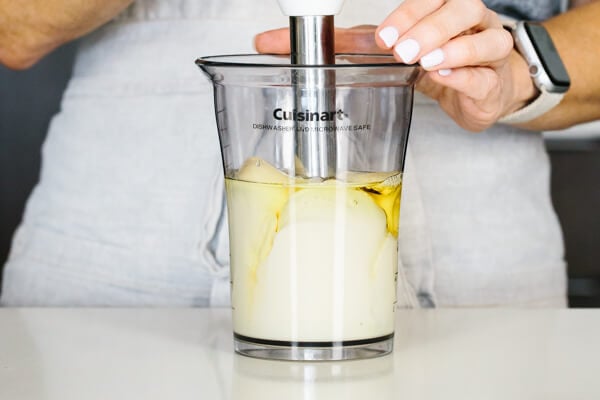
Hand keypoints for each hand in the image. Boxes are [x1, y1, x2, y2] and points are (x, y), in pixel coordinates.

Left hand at [255, 0, 536, 131]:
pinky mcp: (491, 82)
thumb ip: (336, 44)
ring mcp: (484, 51)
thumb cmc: (429, 61)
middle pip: (459, 8)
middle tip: (399, 51)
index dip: (407, 13)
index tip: (381, 36)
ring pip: (485, 38)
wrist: (479, 88)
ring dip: (453, 48)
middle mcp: (465, 23)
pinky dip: (466, 76)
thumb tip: (267, 43)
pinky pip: (486, 74)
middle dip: (426, 27)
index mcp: (437, 9)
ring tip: (426, 62)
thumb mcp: (383, 48)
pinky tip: (446, 78)